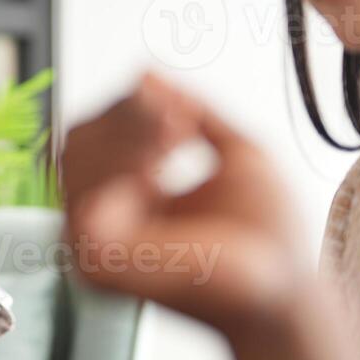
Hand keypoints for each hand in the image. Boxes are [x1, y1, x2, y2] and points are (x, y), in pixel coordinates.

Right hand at [62, 74, 309, 337]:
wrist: (286, 286)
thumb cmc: (267, 231)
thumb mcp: (234, 150)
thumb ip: (189, 110)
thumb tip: (143, 72)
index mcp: (125, 195)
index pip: (96, 133)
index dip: (129, 107)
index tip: (180, 108)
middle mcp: (98, 218)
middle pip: (75, 138)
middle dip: (126, 116)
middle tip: (178, 122)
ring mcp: (90, 243)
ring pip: (74, 157)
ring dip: (126, 134)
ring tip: (175, 140)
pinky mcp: (94, 263)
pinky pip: (84, 197)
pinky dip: (122, 169)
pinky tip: (162, 171)